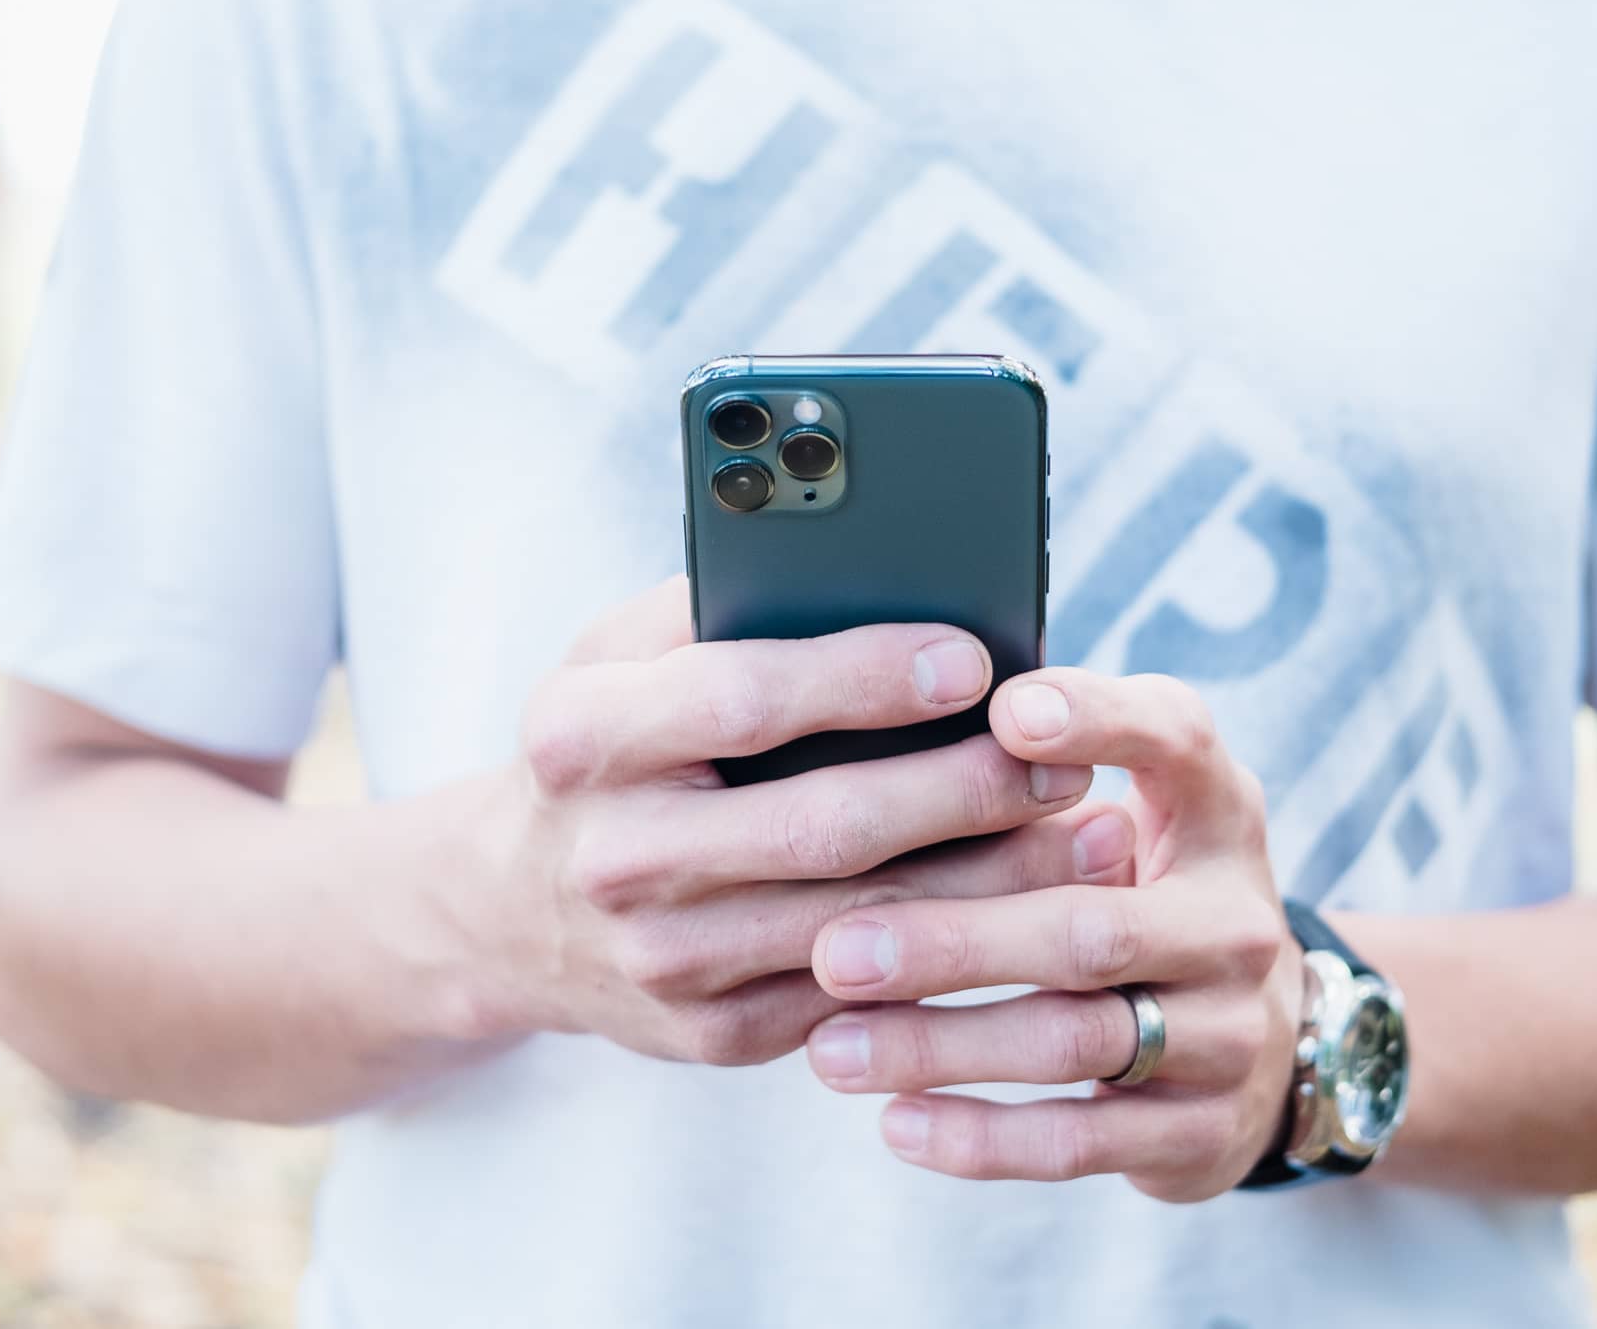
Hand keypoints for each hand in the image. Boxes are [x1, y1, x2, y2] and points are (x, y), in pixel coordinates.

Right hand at [425, 580, 1137, 1068]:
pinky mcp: (712, 1033)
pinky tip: (1028, 911)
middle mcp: (615, 854)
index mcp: (582, 736)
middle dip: (965, 790)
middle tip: (1066, 756)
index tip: (976, 657)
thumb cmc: (601, 750)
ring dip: (993, 882)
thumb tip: (865, 565)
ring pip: (862, 926)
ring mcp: (662, 960)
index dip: (866, 678)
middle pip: (824, 826)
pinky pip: (861, 996)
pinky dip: (956, 956)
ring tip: (1089, 832)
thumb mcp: (614, 658)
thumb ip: (715, 607)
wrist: (507, 913)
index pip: (742, 700)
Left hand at [803, 669, 1302, 1202]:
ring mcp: (1232, 1033)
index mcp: (1216, 810)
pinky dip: (981, 1138)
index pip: (1178, 741)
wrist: (1254, 1040)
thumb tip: (880, 736)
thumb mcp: (1127, 815)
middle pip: (1092, 930)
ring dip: (941, 1048)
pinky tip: (895, 1123)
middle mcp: (1237, 919)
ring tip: (830, 1049)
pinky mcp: (1205, 1132)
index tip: (1004, 711)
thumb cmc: (1134, 890)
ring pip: (1075, 1042)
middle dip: (955, 943)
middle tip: (833, 950)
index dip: (1100, 721)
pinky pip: (1081, 1144)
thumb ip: (1035, 779)